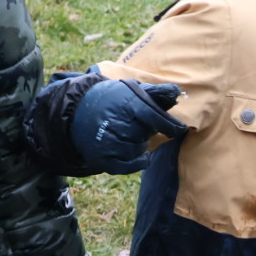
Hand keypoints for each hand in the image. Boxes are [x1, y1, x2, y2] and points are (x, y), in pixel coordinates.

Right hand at [69, 78, 187, 174]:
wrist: (77, 111)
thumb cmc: (113, 100)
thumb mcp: (132, 90)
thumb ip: (156, 93)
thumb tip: (176, 91)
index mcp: (125, 103)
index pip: (152, 115)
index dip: (168, 124)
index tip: (179, 129)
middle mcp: (115, 122)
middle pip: (145, 134)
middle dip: (148, 131)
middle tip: (140, 125)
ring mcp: (107, 142)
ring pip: (138, 149)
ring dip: (141, 144)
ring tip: (132, 135)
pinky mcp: (102, 158)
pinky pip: (129, 166)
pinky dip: (138, 162)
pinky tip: (142, 155)